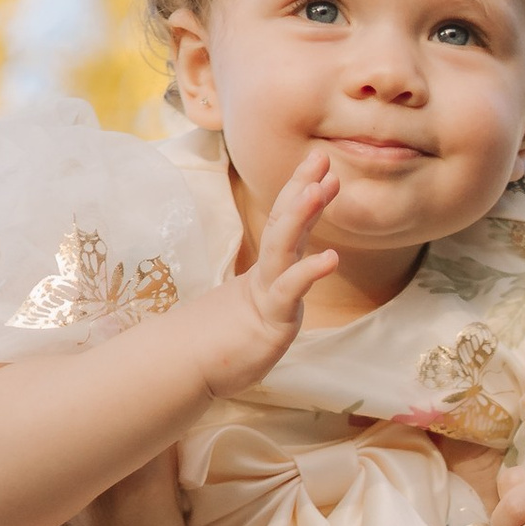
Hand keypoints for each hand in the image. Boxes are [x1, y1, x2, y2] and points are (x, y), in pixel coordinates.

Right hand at [187, 149, 343, 398]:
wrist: (193, 368)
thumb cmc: (227, 340)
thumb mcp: (259, 308)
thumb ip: (274, 288)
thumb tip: (286, 274)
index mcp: (268, 270)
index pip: (284, 224)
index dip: (300, 192)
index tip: (320, 167)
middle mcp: (268, 275)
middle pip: (283, 223)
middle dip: (302, 188)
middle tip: (320, 157)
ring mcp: (267, 294)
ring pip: (283, 248)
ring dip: (301, 215)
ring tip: (321, 187)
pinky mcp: (270, 320)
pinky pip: (289, 292)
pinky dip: (309, 273)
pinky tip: (331, 258)